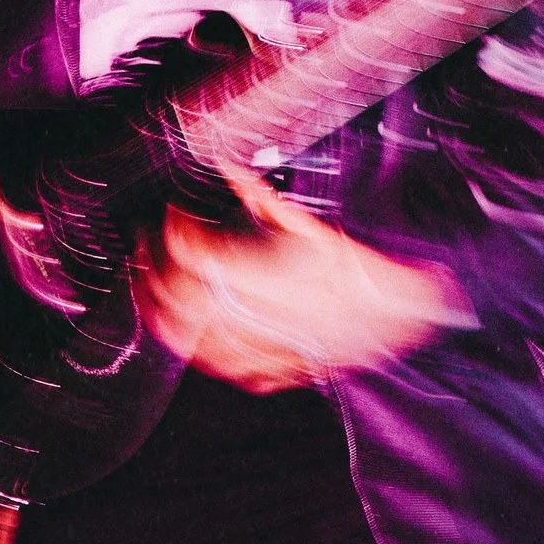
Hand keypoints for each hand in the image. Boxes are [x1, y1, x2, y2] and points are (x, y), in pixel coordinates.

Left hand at [135, 167, 470, 390]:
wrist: (398, 313)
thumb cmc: (362, 270)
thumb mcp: (312, 224)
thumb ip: (263, 199)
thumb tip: (232, 171)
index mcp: (256, 277)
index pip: (189, 253)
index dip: (172, 230)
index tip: (172, 214)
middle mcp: (248, 317)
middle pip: (176, 297)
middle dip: (152, 269)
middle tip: (145, 248)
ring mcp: (255, 350)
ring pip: (187, 337)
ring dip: (162, 312)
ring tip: (151, 291)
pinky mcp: (268, 372)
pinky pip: (217, 366)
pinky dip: (196, 348)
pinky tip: (191, 335)